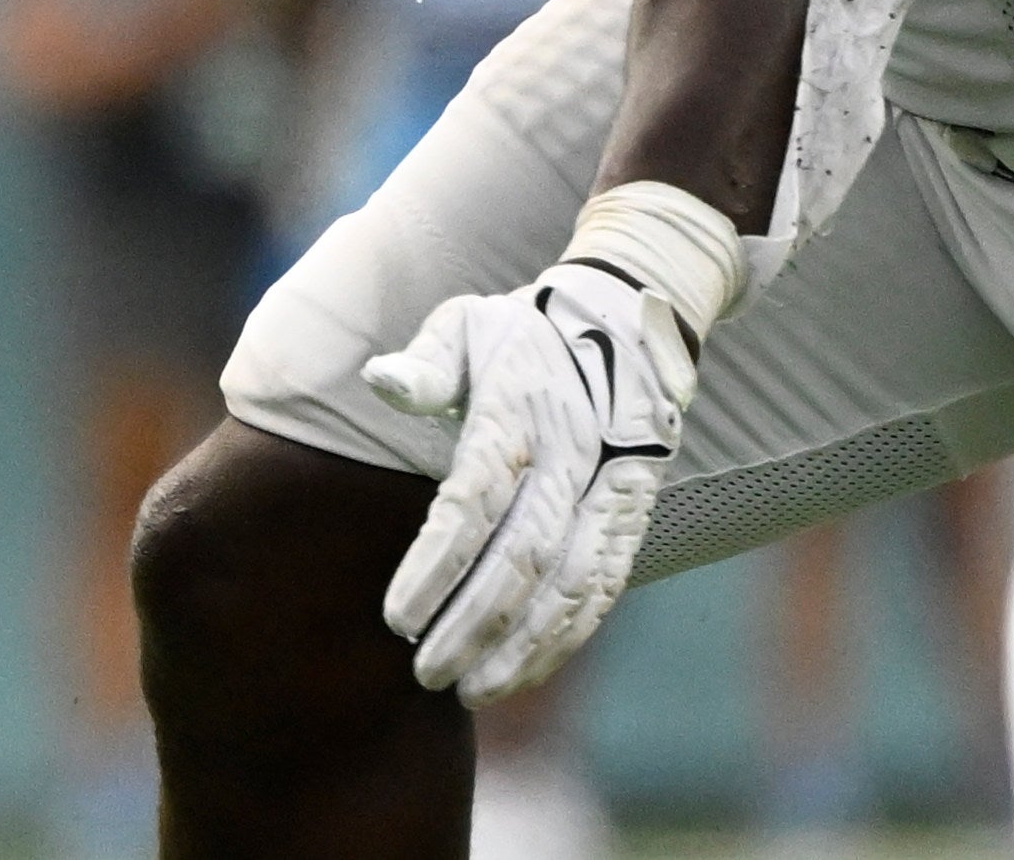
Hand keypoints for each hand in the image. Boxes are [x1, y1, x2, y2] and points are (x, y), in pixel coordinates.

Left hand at [366, 257, 696, 700]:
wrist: (622, 324)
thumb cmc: (518, 335)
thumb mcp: (465, 325)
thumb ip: (425, 364)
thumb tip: (381, 381)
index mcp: (518, 414)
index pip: (474, 503)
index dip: (437, 566)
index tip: (396, 618)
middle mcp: (570, 459)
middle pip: (524, 559)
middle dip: (474, 625)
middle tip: (425, 672)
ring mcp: (610, 492)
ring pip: (572, 587)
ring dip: (524, 647)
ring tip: (472, 690)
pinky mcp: (632, 517)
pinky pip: (603, 588)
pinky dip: (566, 637)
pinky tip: (525, 670)